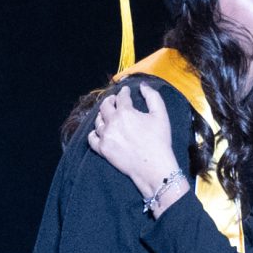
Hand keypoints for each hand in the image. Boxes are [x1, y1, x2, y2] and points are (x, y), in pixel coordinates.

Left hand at [86, 84, 186, 201]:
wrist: (153, 167)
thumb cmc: (159, 140)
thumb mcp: (161, 114)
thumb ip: (152, 96)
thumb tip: (143, 86)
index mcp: (125, 112)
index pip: (121, 97)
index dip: (124, 92)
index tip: (126, 91)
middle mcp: (112, 122)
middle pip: (105, 106)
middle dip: (110, 100)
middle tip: (114, 100)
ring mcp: (105, 136)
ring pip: (98, 121)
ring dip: (103, 115)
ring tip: (108, 115)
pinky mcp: (103, 150)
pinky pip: (92, 138)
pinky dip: (94, 132)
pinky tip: (99, 131)